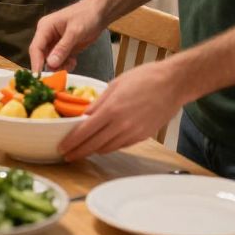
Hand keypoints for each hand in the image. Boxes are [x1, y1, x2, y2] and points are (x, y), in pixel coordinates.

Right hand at [28, 0, 106, 72]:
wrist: (100, 12)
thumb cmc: (86, 16)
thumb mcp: (75, 32)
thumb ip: (62, 48)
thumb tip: (50, 64)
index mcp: (45, 27)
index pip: (36, 48)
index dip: (36, 63)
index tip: (39, 78)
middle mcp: (47, 36)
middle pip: (41, 56)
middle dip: (50, 66)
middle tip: (60, 75)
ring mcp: (54, 43)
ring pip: (51, 61)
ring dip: (59, 66)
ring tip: (71, 63)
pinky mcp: (63, 48)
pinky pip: (59, 61)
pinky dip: (65, 65)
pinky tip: (74, 61)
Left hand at [57, 60, 185, 160]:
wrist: (172, 83)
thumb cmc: (144, 78)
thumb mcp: (115, 84)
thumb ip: (98, 102)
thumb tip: (84, 115)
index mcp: (111, 109)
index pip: (85, 131)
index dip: (71, 142)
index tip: (62, 148)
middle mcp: (121, 124)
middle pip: (94, 144)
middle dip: (78, 152)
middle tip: (67, 155)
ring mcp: (133, 132)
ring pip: (107, 148)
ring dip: (93, 150)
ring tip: (82, 150)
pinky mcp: (143, 136)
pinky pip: (121, 145)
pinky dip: (109, 146)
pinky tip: (102, 144)